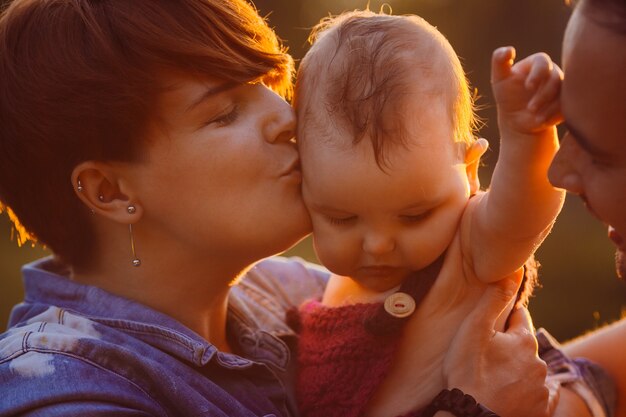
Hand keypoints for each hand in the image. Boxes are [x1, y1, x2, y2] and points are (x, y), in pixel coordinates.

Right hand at [443, 269, 558, 416]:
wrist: (473, 416)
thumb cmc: (468, 372)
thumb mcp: (474, 330)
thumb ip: (494, 300)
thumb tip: (513, 272)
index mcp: (524, 340)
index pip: (518, 317)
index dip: (503, 318)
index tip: (490, 326)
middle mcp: (538, 362)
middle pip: (524, 345)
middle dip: (509, 346)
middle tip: (485, 355)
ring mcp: (541, 387)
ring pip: (529, 369)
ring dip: (516, 369)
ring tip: (493, 376)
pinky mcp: (540, 409)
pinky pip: (537, 394)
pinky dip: (526, 391)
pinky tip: (510, 392)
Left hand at [491, 46, 562, 134]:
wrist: (516, 119)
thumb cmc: (507, 95)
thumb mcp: (499, 79)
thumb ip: (499, 61)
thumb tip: (509, 50)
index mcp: (537, 63)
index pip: (543, 61)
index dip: (537, 73)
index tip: (528, 86)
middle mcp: (553, 72)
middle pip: (555, 78)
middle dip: (543, 95)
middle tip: (530, 108)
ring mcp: (561, 87)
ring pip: (563, 93)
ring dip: (548, 106)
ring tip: (534, 114)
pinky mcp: (566, 102)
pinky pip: (566, 107)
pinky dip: (553, 115)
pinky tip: (540, 121)